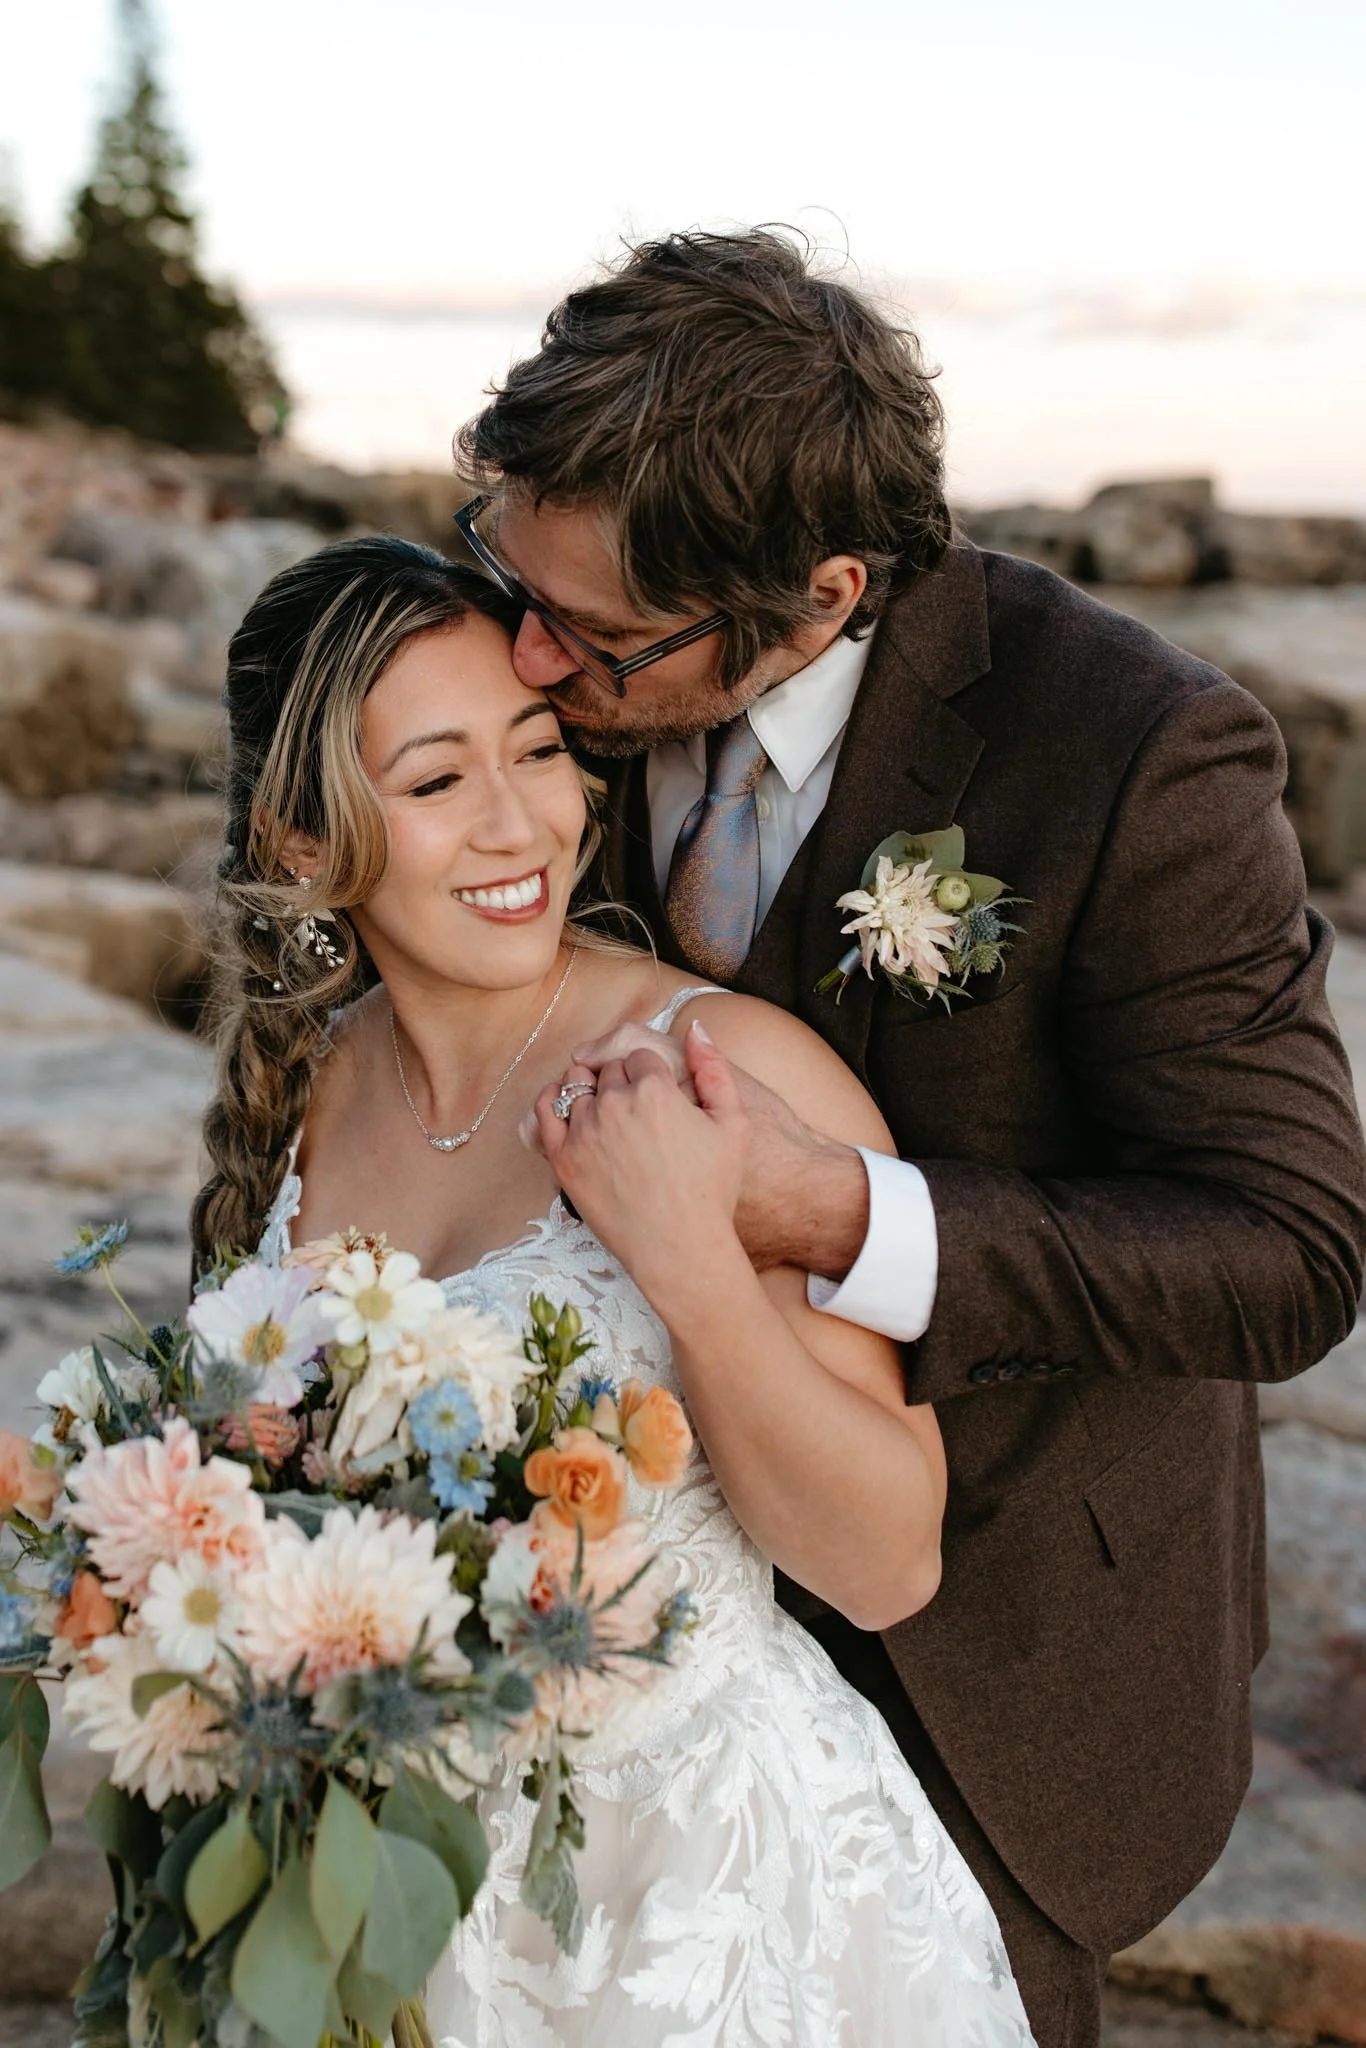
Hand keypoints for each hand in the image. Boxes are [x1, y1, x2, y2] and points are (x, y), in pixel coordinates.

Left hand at [532, 1020, 870, 1278]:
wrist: (679, 1247)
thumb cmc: (712, 1190)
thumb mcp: (733, 1124)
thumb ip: (714, 1068)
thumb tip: (695, 1027)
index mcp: (655, 1089)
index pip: (639, 1057)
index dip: (650, 1076)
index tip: (658, 1099)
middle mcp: (615, 1104)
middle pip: (608, 1070)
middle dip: (621, 1083)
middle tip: (637, 1114)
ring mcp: (585, 1131)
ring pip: (577, 1087)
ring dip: (591, 1094)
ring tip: (609, 1119)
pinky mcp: (563, 1159)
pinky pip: (545, 1111)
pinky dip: (553, 1101)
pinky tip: (568, 1108)